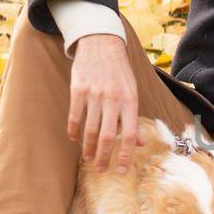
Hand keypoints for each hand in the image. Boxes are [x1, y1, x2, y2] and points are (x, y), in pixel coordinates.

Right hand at [69, 34, 139, 172]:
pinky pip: (75, 117)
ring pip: (89, 130)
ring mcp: (94, 94)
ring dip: (88, 148)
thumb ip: (133, 118)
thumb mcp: (133, 91)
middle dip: (103, 157)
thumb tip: (138, 144)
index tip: (121, 170)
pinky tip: (75, 140)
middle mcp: (113, 98)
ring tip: (88, 158)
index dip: (125, 155)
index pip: (129, 135)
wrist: (101, 43)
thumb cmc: (120, 71)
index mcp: (130, 100)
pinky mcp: (78, 90)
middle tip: (100, 169)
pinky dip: (74, 132)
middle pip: (107, 136)